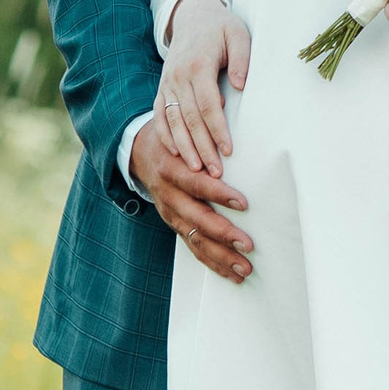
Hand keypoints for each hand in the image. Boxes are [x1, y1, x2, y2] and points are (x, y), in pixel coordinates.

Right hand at [131, 116, 253, 283]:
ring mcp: (169, 213)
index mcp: (172, 168)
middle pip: (196, 218)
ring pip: (194, 240)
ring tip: (245, 269)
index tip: (244, 201)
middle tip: (249, 244)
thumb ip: (208, 131)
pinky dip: (212, 263)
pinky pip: (192, 248)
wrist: (139, 151)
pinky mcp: (173, 224)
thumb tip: (241, 116)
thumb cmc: (175, 136)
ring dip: (221, 257)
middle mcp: (169, 194)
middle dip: (224, 234)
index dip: (218, 193)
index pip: (197, 183)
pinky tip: (231, 274)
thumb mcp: (184, 129)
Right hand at [156, 0, 250, 177]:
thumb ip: (242, 57)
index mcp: (198, 65)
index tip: (229, 151)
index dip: (218, 129)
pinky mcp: (162, 89)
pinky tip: (176, 154)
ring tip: (197, 171)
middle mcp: (178, 77)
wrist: (192, 16)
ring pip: (172, 121)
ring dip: (184, 148)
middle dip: (202, 148)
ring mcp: (167, 84)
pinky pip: (159, 116)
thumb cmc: (221, 28)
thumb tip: (241, 86)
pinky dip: (166, 137)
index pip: (208, 104)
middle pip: (190, 119)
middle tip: (216, 174)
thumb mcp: (238, 34)